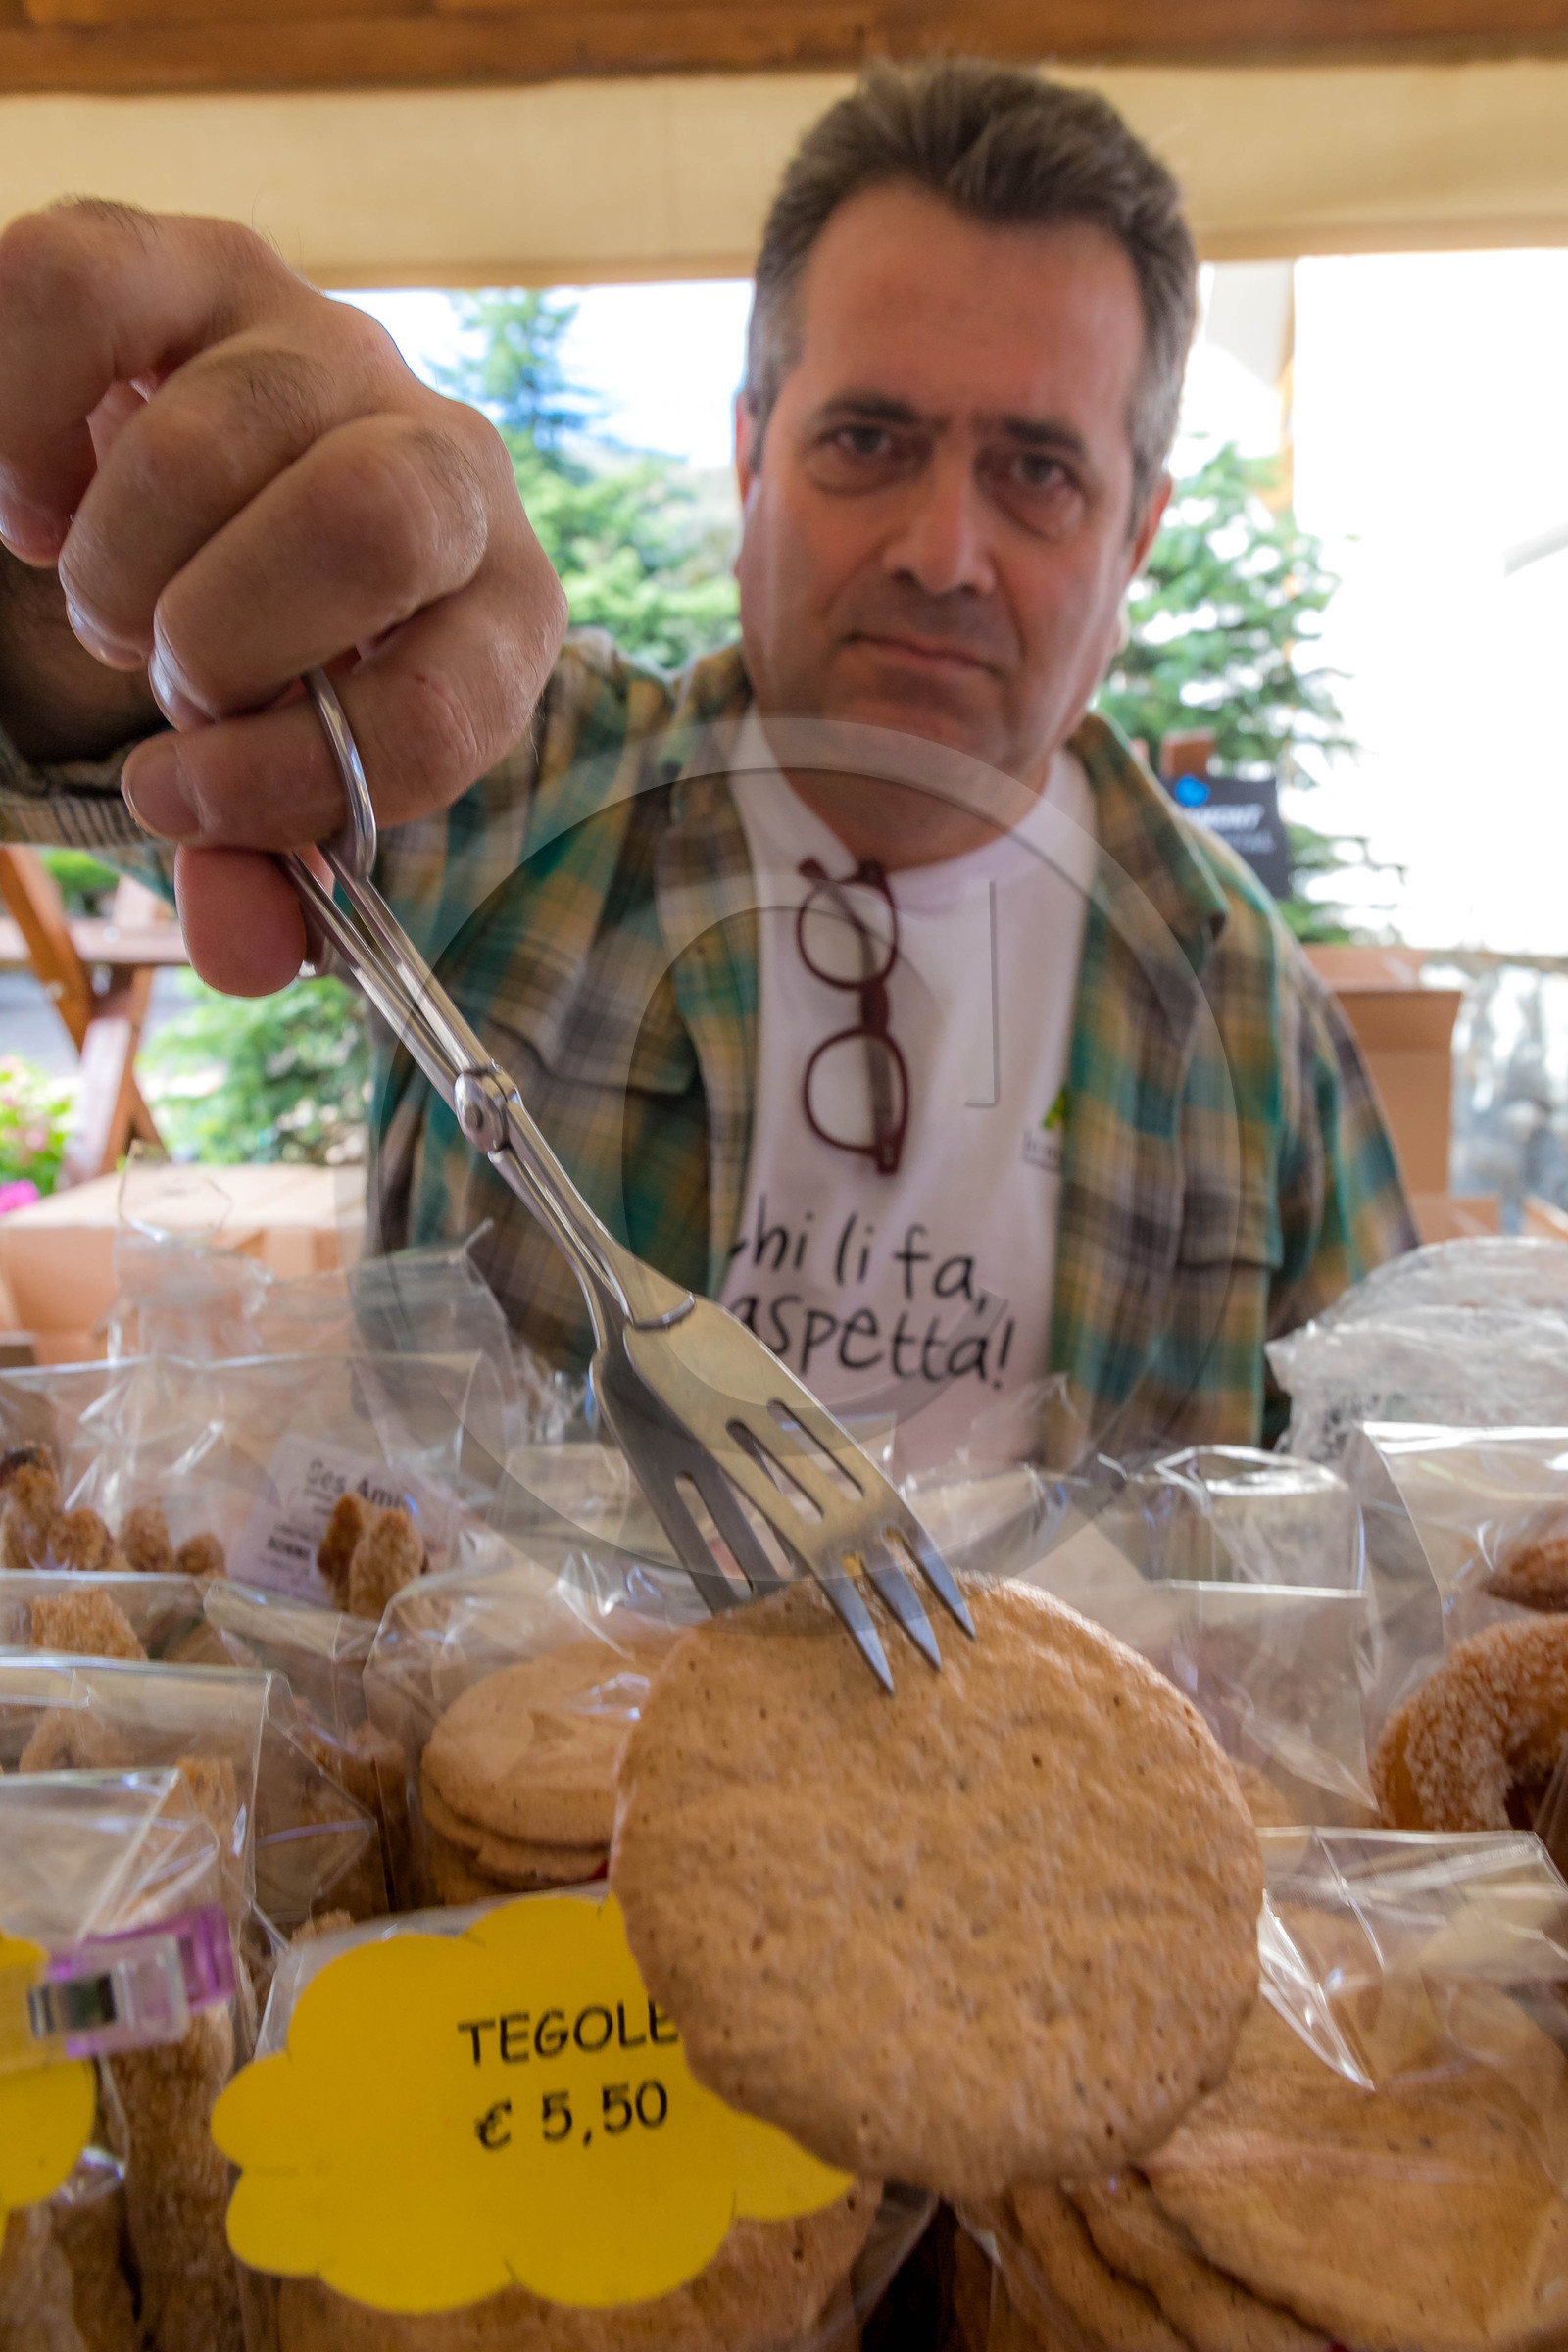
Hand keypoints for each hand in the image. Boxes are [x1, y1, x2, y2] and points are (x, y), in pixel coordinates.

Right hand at [0, 201, 566, 992]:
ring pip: (206, 443)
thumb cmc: (270, 656)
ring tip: (108, 600)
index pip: (444, 703)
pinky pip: (72, 300)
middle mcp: (442, 456)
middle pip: (371, 523)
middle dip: (223, 643)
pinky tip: (37, 502)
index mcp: (499, 607)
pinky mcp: (187, 259)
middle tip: (168, 679)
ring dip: (115, 568)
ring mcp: (318, 342)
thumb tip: (241, 953)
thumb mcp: (280, 772)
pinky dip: (17, 434)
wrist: (219, 498)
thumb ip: (264, 871)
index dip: (296, 777)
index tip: (179, 797)